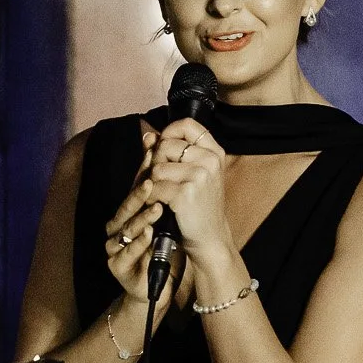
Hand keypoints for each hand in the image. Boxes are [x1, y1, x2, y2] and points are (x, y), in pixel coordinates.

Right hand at [104, 127, 171, 311]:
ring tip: (157, 207)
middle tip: (151, 181)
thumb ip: (168, 193)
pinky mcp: (117, 266)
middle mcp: (118, 227)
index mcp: (129, 213)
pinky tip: (149, 235)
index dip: (143, 172)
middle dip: (138, 193)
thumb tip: (175, 159)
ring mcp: (115, 247)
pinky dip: (138, 244)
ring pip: (126, 228)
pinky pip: (127, 253)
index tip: (153, 156)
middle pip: (126, 206)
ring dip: (141, 217)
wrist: (158, 286)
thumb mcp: (169, 218)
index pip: (134, 188)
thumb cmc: (164, 249)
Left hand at [147, 116, 232, 262]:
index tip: (163, 146)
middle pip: (165, 145)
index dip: (169, 132)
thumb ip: (171, 153)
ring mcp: (199, 176)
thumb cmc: (199, 206)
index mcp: (214, 152)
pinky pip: (154, 186)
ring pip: (156, 167)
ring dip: (152, 183)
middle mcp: (209, 160)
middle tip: (161, 180)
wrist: (209, 238)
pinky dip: (152, 198)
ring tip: (162, 195)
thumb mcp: (192, 175)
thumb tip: (148, 136)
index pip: (187, 124)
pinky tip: (161, 205)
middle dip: (155, 163)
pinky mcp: (185, 193)